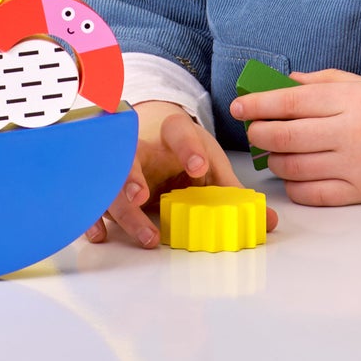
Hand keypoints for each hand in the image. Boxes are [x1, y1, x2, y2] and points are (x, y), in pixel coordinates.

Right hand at [86, 100, 278, 247]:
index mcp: (172, 132)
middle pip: (130, 155)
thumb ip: (233, 190)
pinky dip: (93, 215)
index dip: (186, 147)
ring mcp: (118, 162)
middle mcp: (141, 144)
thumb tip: (270, 221)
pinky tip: (99, 234)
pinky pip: (91, 196)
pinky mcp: (105, 183)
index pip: (177, 130)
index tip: (197, 167)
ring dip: (118, 203)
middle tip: (141, 197)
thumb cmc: (182, 148)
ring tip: (142, 231)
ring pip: (107, 179)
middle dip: (131, 176)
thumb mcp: (209, 162)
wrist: (151, 126)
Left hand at [230, 68, 360, 206]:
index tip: (238, 105)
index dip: (257, 103)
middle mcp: (351, 133)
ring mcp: (357, 167)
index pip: (289, 101)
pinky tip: (293, 177)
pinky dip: (296, 187)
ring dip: (274, 161)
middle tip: (252, 130)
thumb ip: (327, 82)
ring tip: (271, 152)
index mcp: (354, 100)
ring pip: (294, 167)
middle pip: (284, 136)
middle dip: (259, 133)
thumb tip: (286, 82)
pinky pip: (316, 194)